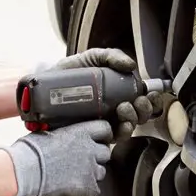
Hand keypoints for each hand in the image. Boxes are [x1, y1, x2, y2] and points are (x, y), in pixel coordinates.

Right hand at [0, 120, 113, 195]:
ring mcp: (90, 169)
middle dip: (96, 157)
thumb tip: (62, 139)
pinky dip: (86, 192)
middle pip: (105, 153)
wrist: (23, 172)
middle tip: (82, 162)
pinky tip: (73, 190)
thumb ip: (63, 136)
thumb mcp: (47, 134)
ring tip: (73, 178)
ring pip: (101, 172)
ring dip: (90, 175)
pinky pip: (94, 191)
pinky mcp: (87, 187)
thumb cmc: (29, 152)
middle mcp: (89, 149)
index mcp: (80, 132)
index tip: (99, 140)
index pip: (105, 129)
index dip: (102, 136)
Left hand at [38, 48, 163, 140]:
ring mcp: (105, 124)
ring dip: (132, 120)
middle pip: (140, 116)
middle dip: (144, 110)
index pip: (143, 99)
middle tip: (136, 102)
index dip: (152, 99)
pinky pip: (111, 139)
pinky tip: (118, 125)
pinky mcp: (93, 135)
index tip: (150, 94)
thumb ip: (111, 56)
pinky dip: (119, 133)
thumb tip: (131, 65)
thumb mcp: (92, 58)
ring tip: (123, 109)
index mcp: (120, 92)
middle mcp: (115, 110)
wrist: (43, 88)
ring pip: (129, 128)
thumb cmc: (69, 73)